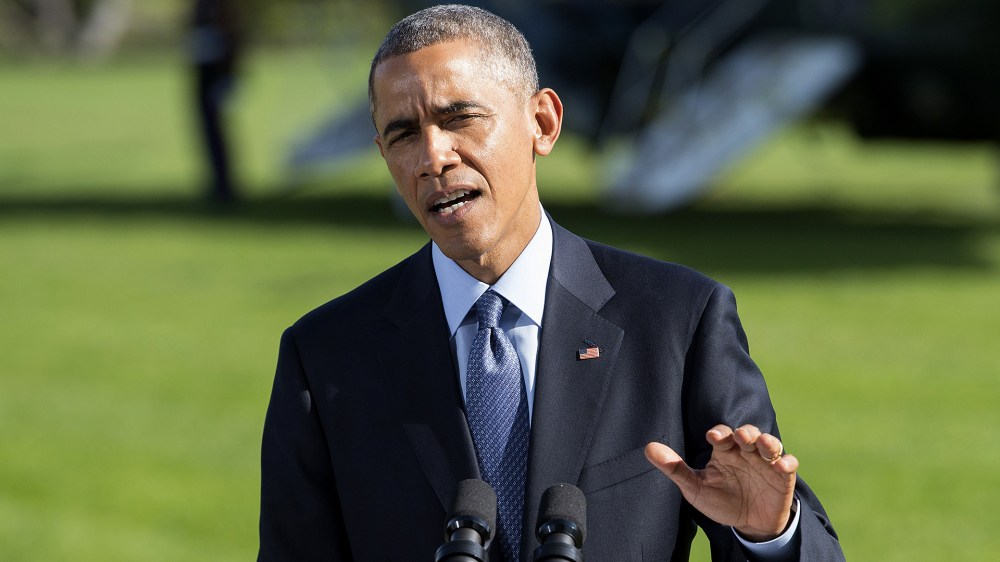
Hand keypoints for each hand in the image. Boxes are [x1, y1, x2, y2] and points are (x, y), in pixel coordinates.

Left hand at [644, 424, 797, 541]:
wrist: (749, 523)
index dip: (719, 433)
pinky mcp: (783, 476)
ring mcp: (765, 463)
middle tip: (741, 437)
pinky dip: (787, 462)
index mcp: (724, 452)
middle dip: (745, 433)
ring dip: (767, 442)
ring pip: (769, 444)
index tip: (713, 437)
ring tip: (762, 445)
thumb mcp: (696, 488)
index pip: (722, 434)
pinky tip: (780, 466)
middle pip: (747, 434)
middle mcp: (745, 452)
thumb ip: (674, 468)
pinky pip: (789, 464)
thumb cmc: (720, 500)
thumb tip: (648, 449)